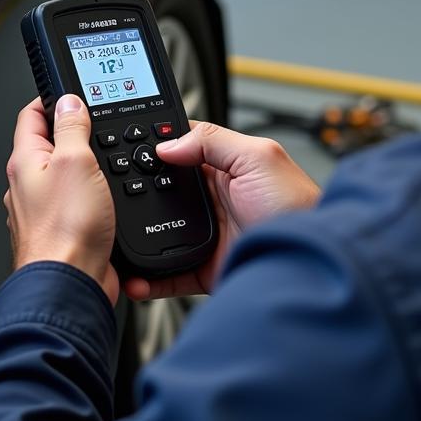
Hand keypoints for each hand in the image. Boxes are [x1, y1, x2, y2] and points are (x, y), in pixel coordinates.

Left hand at [5, 96, 118, 304]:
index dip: (51, 98)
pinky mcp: (61, 232)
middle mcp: (27, 186)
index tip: (68, 90)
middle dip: (70, 132)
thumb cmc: (66, 230)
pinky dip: (89, 194)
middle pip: (46, 145)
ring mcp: (42, 211)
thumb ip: (72, 127)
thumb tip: (68, 100)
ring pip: (62, 176)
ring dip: (83, 166)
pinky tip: (105, 196)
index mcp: (25, 161)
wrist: (70, 284)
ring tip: (103, 157)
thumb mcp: (76, 161)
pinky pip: (74, 204)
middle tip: (93, 121)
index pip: (31, 116)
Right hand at [124, 122, 320, 301]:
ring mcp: (208, 235)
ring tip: (114, 237)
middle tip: (110, 199)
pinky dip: (148, 278)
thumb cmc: (298, 206)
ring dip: (137, 238)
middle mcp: (214, 199)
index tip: (122, 150)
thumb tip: (169, 144)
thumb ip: (215, 142)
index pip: (180, 151)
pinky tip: (134, 277)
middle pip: (162, 193)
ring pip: (160, 234)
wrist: (310, 261)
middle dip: (136, 196)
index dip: (153, 149)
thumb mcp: (259, 157)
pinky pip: (168, 275)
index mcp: (225, 167)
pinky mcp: (205, 269)